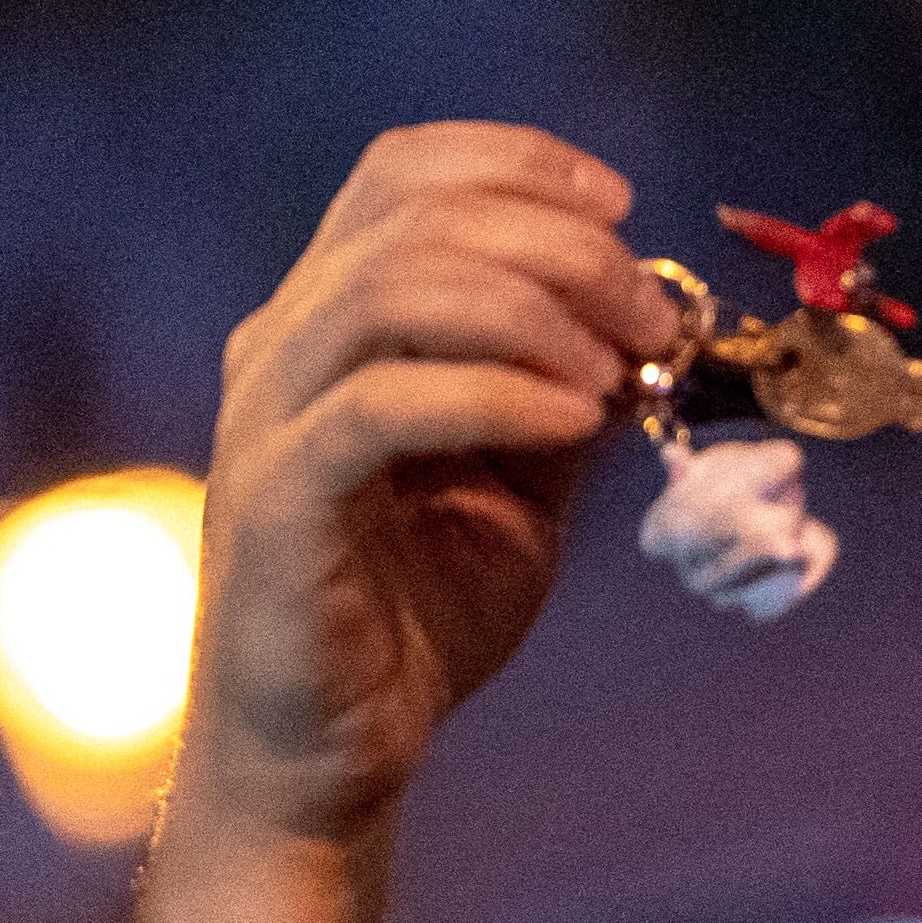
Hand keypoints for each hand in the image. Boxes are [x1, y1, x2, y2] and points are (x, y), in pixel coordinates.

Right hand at [187, 125, 666, 844]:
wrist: (330, 759)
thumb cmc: (416, 621)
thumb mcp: (523, 485)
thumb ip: (566, 392)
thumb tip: (650, 325)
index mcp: (331, 320)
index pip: (404, 171)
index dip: (518, 163)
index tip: (621, 211)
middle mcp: (283, 345)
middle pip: (413, 216)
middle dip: (558, 247)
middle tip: (652, 322)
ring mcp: (269, 415)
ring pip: (391, 287)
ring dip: (532, 310)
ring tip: (616, 373)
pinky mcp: (276, 496)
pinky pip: (381, 403)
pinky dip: (493, 392)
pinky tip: (573, 422)